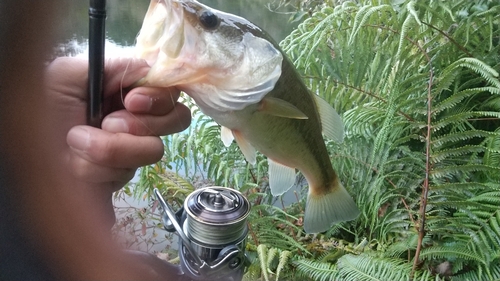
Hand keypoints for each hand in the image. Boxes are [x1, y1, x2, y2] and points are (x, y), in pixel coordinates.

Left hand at [44, 57, 190, 227]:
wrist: (26, 156)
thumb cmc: (41, 110)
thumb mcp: (68, 75)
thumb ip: (110, 66)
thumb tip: (148, 68)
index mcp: (126, 89)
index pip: (168, 88)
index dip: (158, 96)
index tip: (131, 102)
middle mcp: (136, 116)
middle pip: (177, 118)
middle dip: (143, 124)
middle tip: (109, 124)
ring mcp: (132, 147)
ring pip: (154, 150)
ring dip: (112, 148)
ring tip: (78, 142)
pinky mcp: (122, 173)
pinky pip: (128, 173)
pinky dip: (98, 168)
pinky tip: (77, 163)